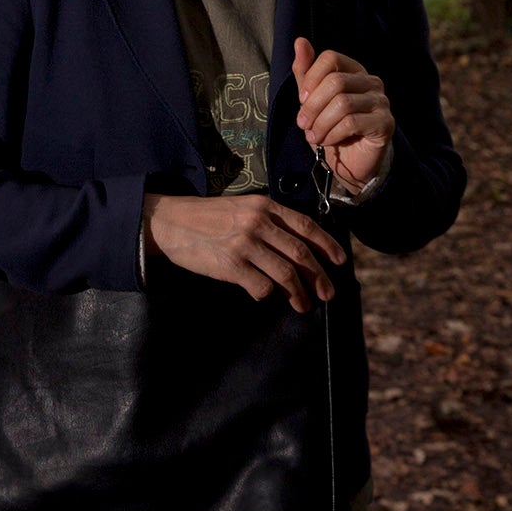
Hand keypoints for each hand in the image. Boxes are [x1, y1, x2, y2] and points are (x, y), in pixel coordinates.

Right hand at [141, 193, 344, 311]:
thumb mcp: (242, 207)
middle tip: (328, 293)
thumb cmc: (208, 217)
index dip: (327, 245)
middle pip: (300, 253)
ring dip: (299, 293)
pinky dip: (267, 295)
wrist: (171, 221)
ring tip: (303, 304)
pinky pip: (261, 287)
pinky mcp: (231, 265)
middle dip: (319, 276)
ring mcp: (245, 244)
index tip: (340, 261)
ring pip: (285, 274)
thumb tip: (299, 249)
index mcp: (264, 206)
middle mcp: (258, 222)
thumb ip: (269, 222)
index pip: (306, 226)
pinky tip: (265, 296)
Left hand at [294, 37, 392, 191]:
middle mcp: (371, 82)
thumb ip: (305, 72)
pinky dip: (333, 133)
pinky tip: (329, 141)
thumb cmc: (331, 128)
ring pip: (342, 103)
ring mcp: (381, 102)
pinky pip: (352, 122)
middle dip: (313, 106)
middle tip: (304, 124)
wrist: (348, 163)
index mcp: (354, 71)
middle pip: (335, 81)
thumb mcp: (312, 100)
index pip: (330, 58)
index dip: (311, 78)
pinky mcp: (385, 123)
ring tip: (314, 136)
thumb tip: (300, 41)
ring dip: (321, 123)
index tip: (301, 100)